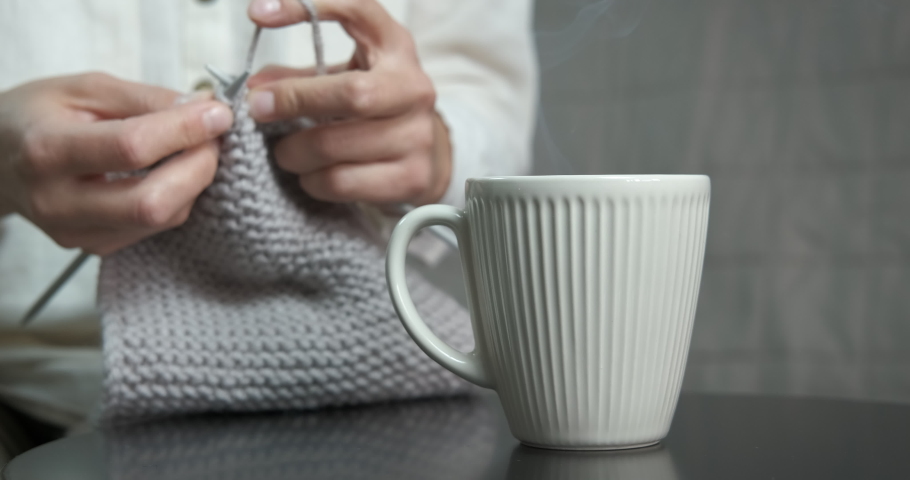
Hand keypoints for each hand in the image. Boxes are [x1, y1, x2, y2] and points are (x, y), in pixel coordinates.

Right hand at [0, 73, 232, 253]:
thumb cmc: (38, 116)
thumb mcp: (85, 88)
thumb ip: (145, 99)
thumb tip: (203, 109)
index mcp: (48, 150)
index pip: (132, 148)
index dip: (185, 130)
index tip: (218, 114)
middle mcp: (58, 202)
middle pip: (152, 203)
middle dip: (199, 167)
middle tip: (213, 138)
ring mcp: (75, 233)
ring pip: (161, 219)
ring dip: (193, 183)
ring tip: (193, 149)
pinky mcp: (93, 247)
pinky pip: (155, 228)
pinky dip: (177, 198)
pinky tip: (171, 173)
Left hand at [247, 0, 451, 205]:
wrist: (430, 156)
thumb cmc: (378, 108)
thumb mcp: (347, 76)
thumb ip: (302, 77)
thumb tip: (254, 90)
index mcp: (396, 48)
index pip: (356, 10)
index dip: (306, 7)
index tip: (257, 13)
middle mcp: (414, 89)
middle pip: (350, 93)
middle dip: (293, 101)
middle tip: (259, 111)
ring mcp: (417, 136)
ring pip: (335, 147)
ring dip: (294, 153)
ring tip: (286, 154)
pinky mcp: (411, 178)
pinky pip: (342, 182)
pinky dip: (313, 181)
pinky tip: (311, 176)